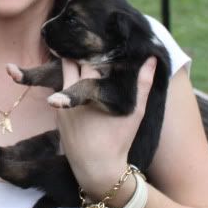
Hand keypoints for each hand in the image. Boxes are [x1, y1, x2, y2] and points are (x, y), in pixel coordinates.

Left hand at [55, 57, 156, 203]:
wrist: (96, 170)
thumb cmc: (118, 140)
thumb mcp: (135, 112)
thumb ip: (143, 84)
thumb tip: (151, 59)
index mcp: (90, 90)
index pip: (88, 58)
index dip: (94, 46)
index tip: (100, 37)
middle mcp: (70, 94)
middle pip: (71, 63)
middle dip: (79, 53)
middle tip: (89, 43)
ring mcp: (61, 104)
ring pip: (64, 76)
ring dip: (72, 67)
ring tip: (83, 57)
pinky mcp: (57, 114)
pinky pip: (61, 91)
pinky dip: (68, 83)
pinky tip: (77, 78)